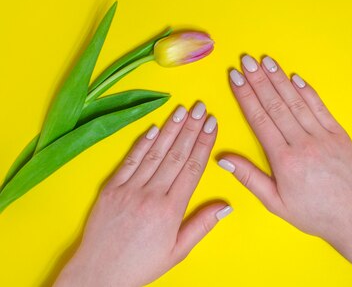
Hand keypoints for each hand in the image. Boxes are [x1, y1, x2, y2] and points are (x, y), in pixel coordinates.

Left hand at [55, 102, 230, 286]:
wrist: (99, 273)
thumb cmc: (140, 264)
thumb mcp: (178, 251)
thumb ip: (201, 225)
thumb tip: (225, 206)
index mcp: (170, 210)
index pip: (192, 168)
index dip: (204, 144)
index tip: (213, 125)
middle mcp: (150, 195)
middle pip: (175, 154)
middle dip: (191, 129)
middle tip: (202, 108)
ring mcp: (128, 189)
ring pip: (155, 153)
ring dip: (171, 129)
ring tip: (183, 110)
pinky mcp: (111, 189)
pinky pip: (130, 161)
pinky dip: (142, 143)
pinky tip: (154, 128)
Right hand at [220, 55, 351, 285]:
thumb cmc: (314, 214)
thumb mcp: (276, 203)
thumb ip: (250, 177)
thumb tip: (223, 158)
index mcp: (285, 160)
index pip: (260, 119)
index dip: (246, 96)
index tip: (235, 77)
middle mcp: (304, 143)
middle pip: (276, 105)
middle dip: (259, 80)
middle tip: (246, 60)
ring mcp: (324, 136)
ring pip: (297, 102)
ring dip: (280, 79)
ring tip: (266, 61)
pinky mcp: (340, 135)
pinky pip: (320, 108)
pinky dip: (307, 91)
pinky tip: (295, 78)